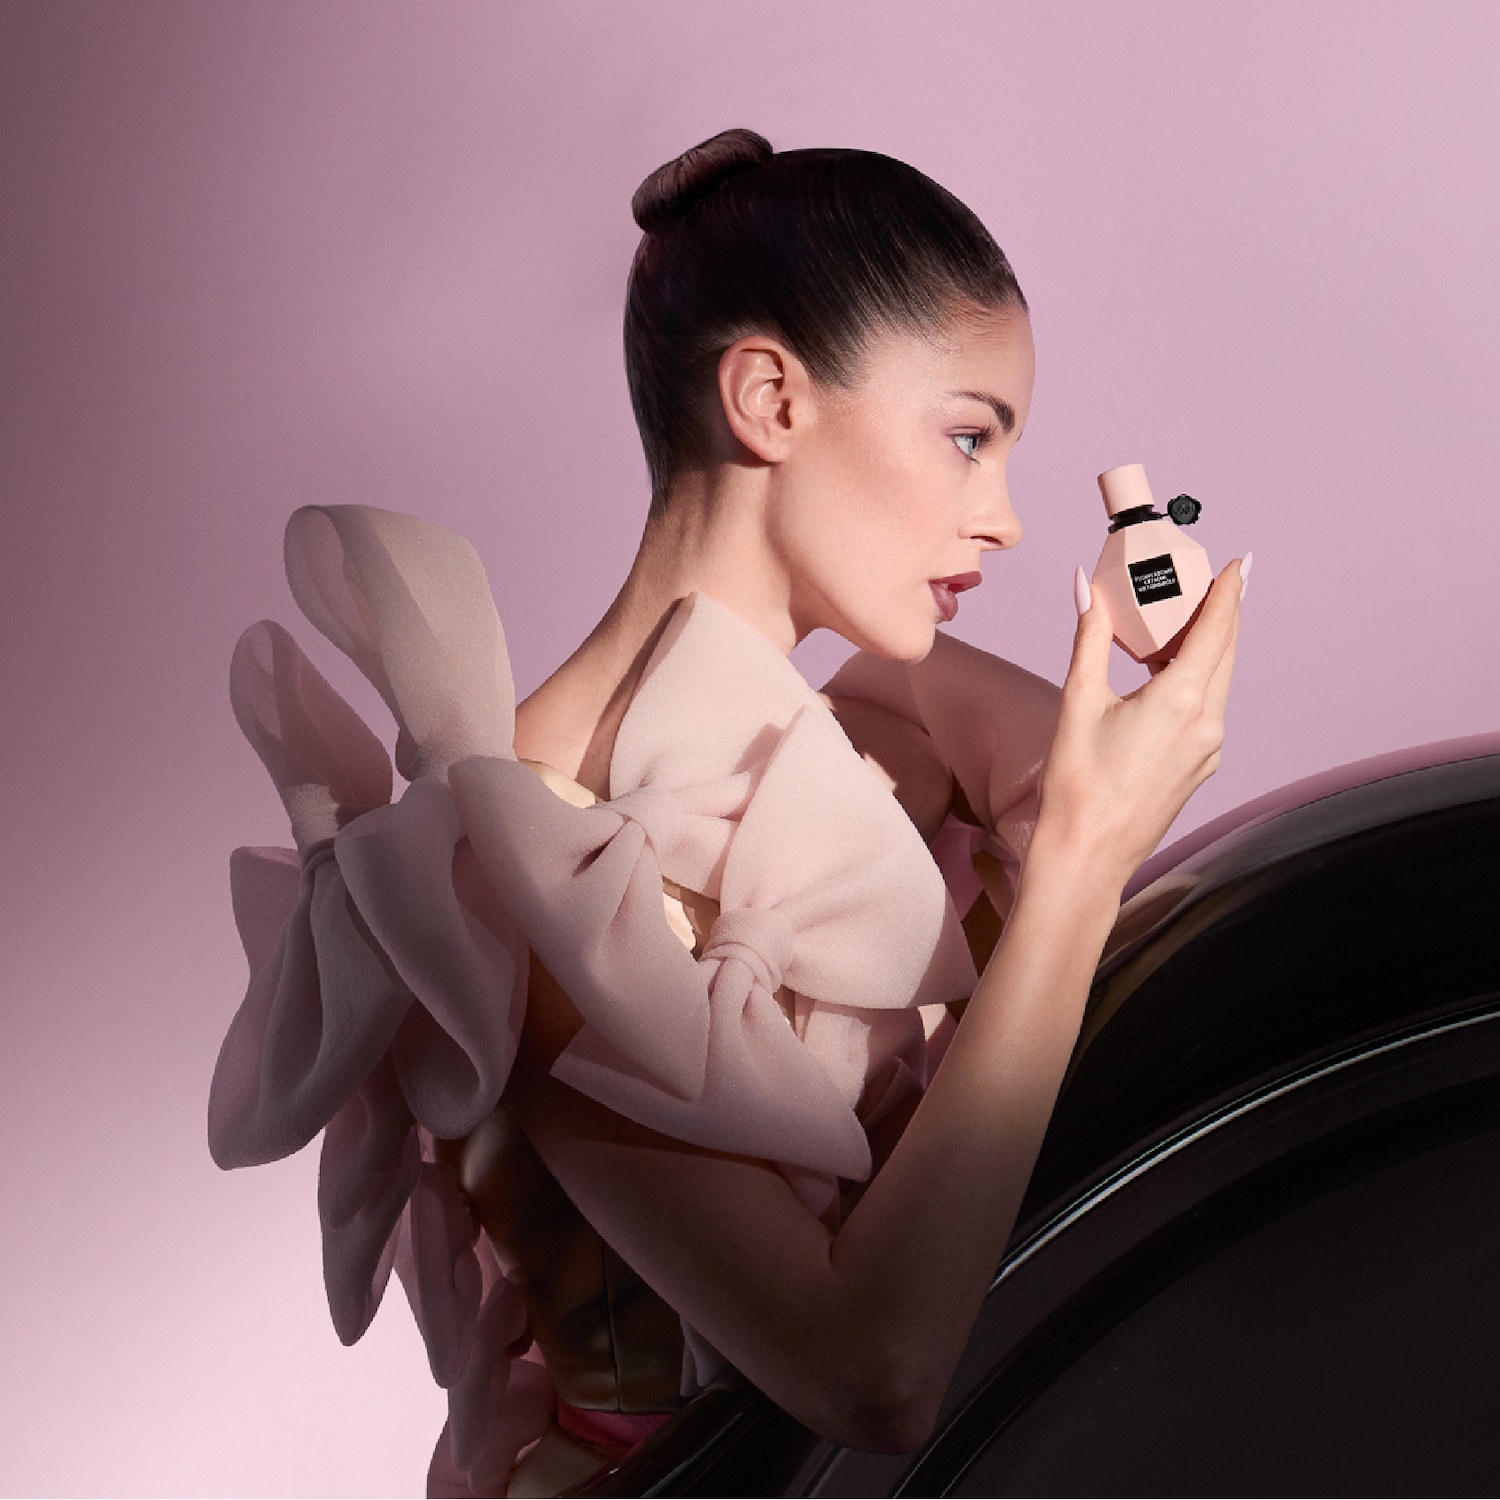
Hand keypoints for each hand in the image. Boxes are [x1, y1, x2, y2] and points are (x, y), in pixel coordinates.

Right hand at [1032, 558, 1245, 894]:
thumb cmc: (1077, 785)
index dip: (1230, 591)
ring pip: (1219, 682)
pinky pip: (1208, 710)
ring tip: (1186, 623)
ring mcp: (1209, 749)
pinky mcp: (1200, 767)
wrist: (1087, 855)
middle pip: (1226, 652)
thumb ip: (1089, 638)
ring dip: (1208, 648)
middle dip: (1223, 614)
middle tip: (1214, 582)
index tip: (1239, 563)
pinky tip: (1169, 675)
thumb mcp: (1078, 701)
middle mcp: (1208, 723)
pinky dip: (1197, 682)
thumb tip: (1086, 587)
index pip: (1218, 629)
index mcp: (1182, 700)